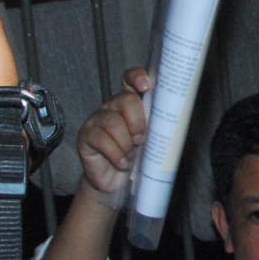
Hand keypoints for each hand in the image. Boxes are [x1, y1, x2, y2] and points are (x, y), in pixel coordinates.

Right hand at [75, 67, 152, 207]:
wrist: (116, 182)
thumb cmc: (136, 158)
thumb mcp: (150, 140)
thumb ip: (156, 126)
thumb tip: (172, 120)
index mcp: (128, 103)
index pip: (129, 79)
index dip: (137, 77)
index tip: (146, 86)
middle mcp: (111, 107)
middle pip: (125, 100)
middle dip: (138, 122)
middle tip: (141, 140)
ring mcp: (96, 120)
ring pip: (113, 122)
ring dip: (126, 143)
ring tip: (130, 156)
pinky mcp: (85, 136)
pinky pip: (102, 139)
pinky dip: (116, 154)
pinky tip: (121, 162)